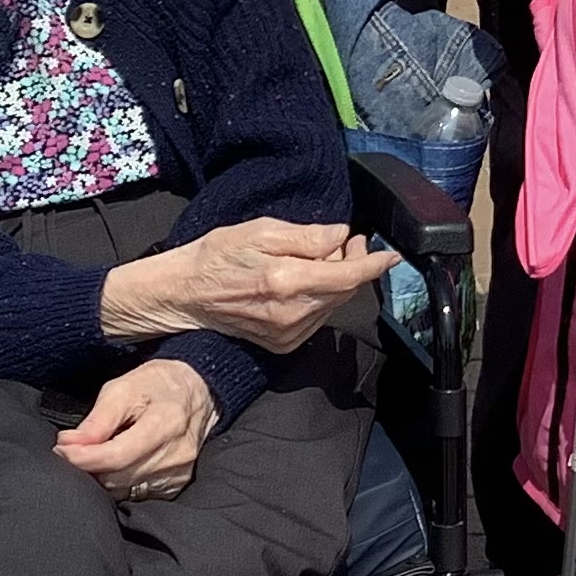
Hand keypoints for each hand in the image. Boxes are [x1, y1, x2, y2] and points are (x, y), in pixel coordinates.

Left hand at [53, 360, 215, 500]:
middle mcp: (176, 454)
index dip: (84, 457)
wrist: (197, 393)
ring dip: (101, 476)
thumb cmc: (158, 385)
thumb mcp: (125, 387)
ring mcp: (178, 474)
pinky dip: (118, 482)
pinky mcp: (175, 486)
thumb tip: (71, 443)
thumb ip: (99, 418)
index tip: (62, 449)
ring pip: (123, 490)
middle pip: (118, 476)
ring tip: (93, 454)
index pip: (117, 455)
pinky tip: (114, 465)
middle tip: (70, 449)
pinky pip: (136, 495)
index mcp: (166, 423)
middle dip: (88, 466)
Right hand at [103, 219, 396, 354]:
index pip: (347, 276)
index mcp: (287, 282)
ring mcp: (287, 335)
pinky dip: (320, 298)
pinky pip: (317, 319)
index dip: (373, 265)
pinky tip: (304, 281)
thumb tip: (341, 237)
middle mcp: (292, 315)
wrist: (185, 293)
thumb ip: (306, 236)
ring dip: (336, 281)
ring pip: (332, 305)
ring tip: (319, 258)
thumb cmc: (217, 255)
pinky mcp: (282, 345)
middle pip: (344, 291)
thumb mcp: (260, 231)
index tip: (390, 254)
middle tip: (344, 241)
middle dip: (352, 265)